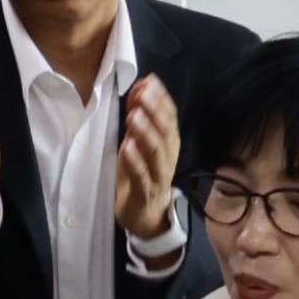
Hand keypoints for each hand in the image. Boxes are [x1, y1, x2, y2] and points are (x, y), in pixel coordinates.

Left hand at [112, 72, 183, 240]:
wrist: (146, 216)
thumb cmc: (142, 173)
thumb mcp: (137, 141)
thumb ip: (139, 114)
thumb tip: (140, 85)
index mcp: (169, 143)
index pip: (170, 118)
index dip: (161, 100)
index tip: (150, 82)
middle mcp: (168, 157)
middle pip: (166, 132)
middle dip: (155, 112)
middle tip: (143, 95)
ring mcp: (159, 176)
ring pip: (157, 153)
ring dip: (146, 133)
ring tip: (135, 116)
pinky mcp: (146, 193)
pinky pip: (142, 177)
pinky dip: (136, 162)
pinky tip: (127, 148)